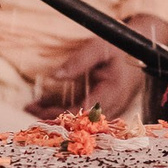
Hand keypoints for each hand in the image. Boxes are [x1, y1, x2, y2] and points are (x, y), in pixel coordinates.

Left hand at [26, 38, 147, 120]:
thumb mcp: (100, 47)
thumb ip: (80, 61)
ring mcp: (107, 108)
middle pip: (79, 119)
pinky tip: (42, 105)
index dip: (63, 115)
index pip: (85, 111)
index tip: (41, 112)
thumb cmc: (118, 48)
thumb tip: (55, 75)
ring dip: (55, 115)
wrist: (138, 52)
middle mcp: (111, 105)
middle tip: (30, 111)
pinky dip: (62, 110)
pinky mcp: (101, 107)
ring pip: (78, 118)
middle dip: (53, 117)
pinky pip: (80, 112)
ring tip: (30, 108)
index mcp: (113, 92)